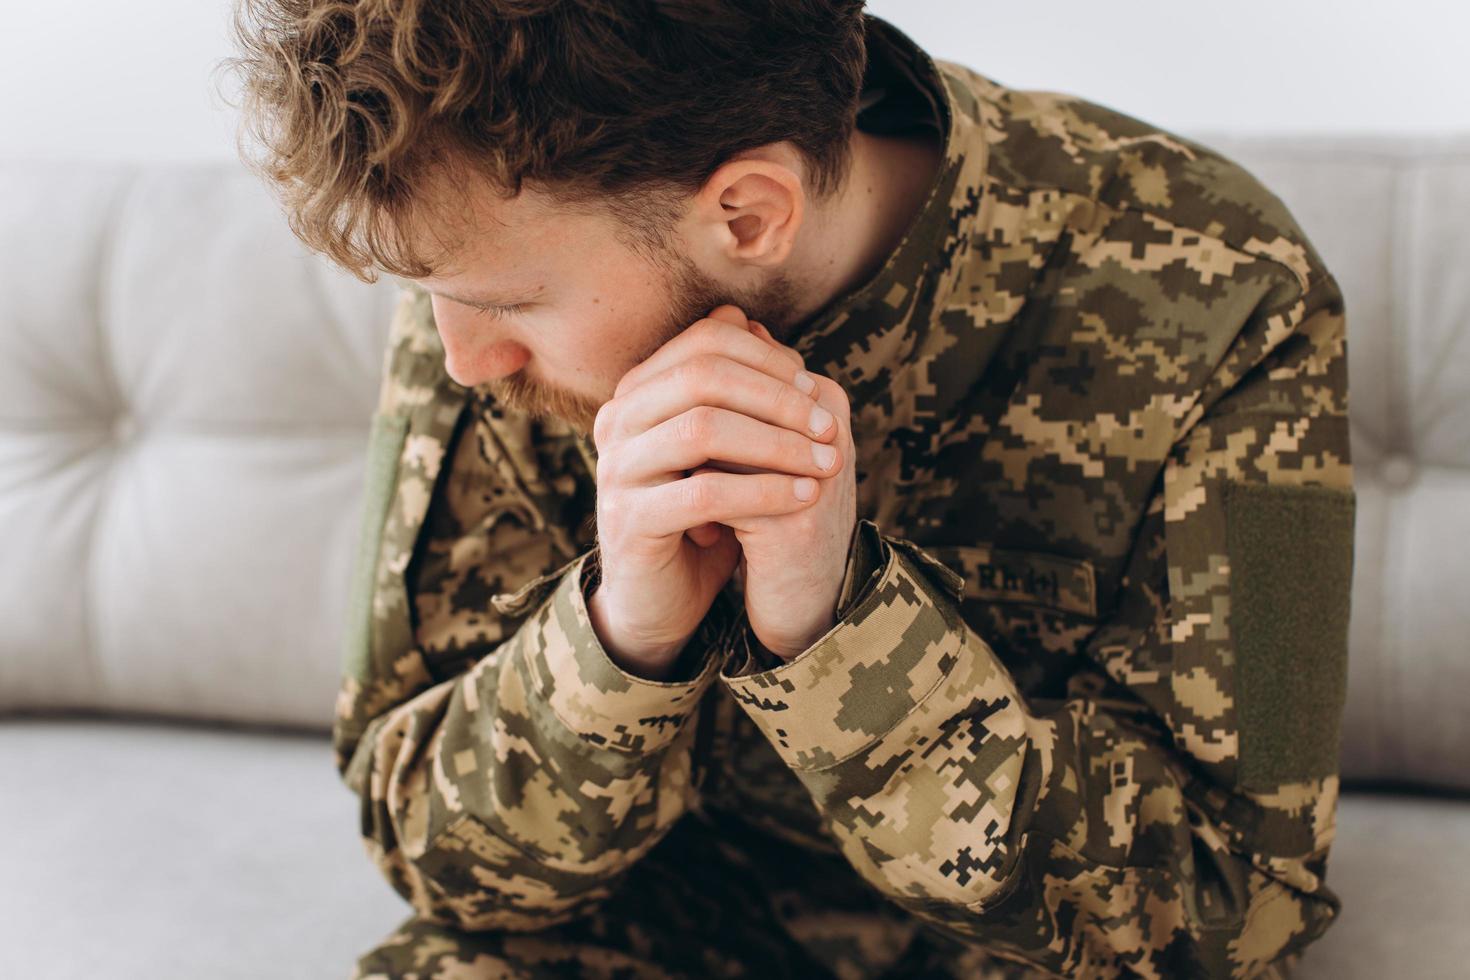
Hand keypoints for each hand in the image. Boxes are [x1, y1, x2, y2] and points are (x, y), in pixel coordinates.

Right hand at [586, 305, 835, 679]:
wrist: (660, 595)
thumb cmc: (698, 514)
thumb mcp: (719, 445)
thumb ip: (728, 386)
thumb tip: (744, 314)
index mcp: (638, 392)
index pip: (705, 342)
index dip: (767, 358)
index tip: (816, 389)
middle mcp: (617, 420)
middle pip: (703, 376)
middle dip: (778, 398)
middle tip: (828, 426)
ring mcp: (616, 469)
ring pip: (703, 429)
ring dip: (777, 443)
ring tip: (825, 463)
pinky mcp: (630, 520)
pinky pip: (704, 492)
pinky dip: (763, 491)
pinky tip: (805, 497)